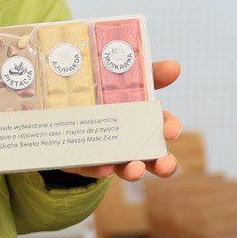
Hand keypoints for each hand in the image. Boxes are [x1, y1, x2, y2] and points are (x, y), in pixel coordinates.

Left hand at [64, 59, 182, 180]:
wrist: (61, 105)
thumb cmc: (103, 92)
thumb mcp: (124, 79)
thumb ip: (148, 74)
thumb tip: (175, 67)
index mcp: (144, 120)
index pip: (165, 125)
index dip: (170, 128)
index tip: (171, 131)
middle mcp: (132, 142)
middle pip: (155, 157)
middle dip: (164, 163)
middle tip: (164, 163)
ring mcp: (110, 155)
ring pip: (127, 168)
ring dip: (134, 170)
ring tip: (135, 169)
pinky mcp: (84, 161)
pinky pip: (93, 168)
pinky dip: (100, 169)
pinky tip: (104, 168)